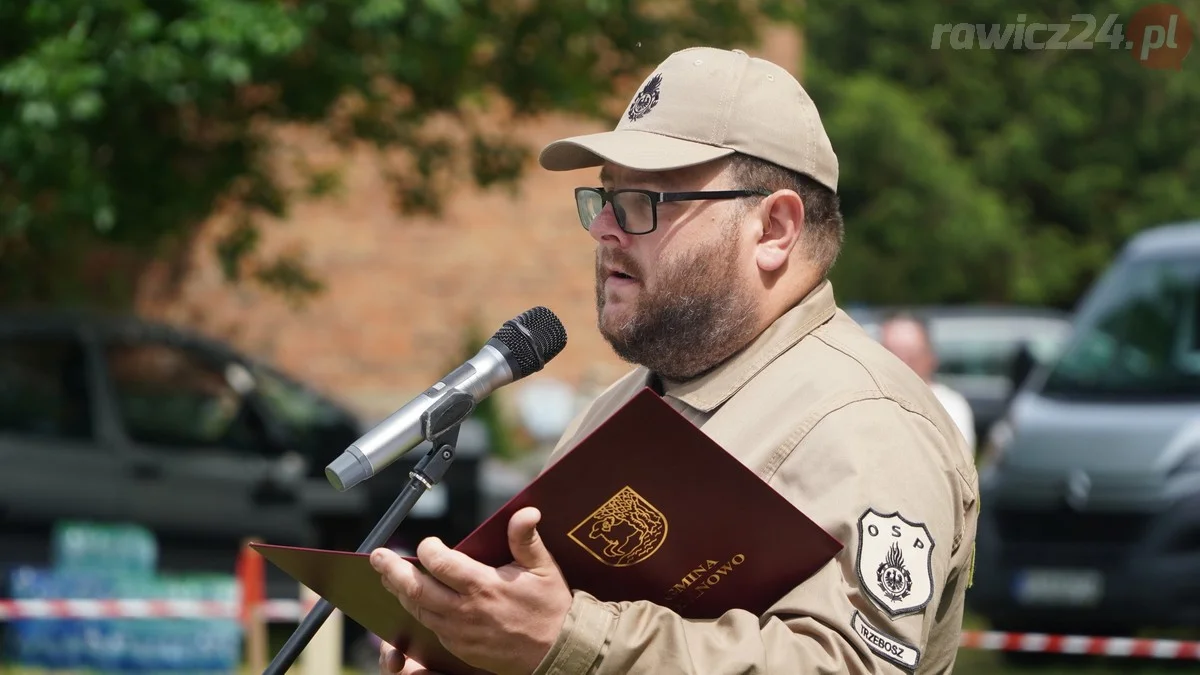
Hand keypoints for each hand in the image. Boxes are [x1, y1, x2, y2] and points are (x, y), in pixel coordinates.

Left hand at [371, 507, 572, 674]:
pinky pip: (429, 628)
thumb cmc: (550, 607)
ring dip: (400, 592)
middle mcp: (466, 611)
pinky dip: (416, 611)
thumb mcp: (544, 568)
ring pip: (418, 610)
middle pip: (416, 590)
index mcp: (484, 586)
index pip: (441, 564)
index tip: (428, 543)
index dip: (429, 550)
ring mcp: (459, 633)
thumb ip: (526, 539)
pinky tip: (409, 600)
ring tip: (387, 576)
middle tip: (377, 557)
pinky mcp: (458, 648)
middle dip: (392, 571)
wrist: (557, 652)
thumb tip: (526, 512)